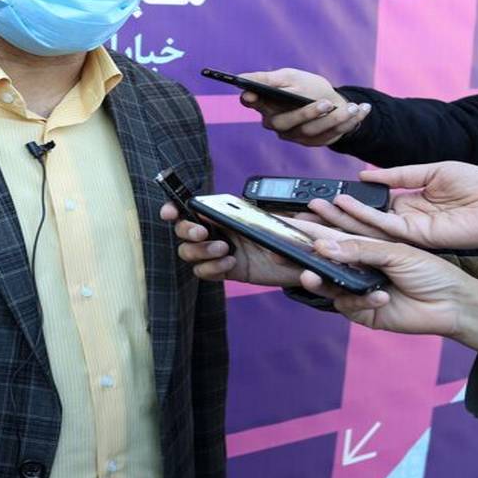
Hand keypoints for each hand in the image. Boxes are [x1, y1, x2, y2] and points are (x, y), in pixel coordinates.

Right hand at [160, 203, 358, 286]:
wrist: (306, 262)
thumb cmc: (297, 237)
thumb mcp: (286, 225)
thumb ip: (268, 224)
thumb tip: (248, 228)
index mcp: (229, 212)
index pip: (195, 206)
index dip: (176, 207)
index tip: (171, 212)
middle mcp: (220, 229)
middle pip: (184, 229)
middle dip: (188, 230)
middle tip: (204, 232)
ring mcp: (221, 251)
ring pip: (189, 252)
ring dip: (201, 251)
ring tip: (225, 250)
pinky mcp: (226, 271)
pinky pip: (204, 271)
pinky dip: (211, 268)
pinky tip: (229, 264)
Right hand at [238, 68, 370, 146]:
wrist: (332, 101)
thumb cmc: (308, 87)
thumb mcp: (290, 76)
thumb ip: (269, 79)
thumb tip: (243, 79)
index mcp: (267, 104)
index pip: (252, 102)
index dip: (250, 99)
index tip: (251, 94)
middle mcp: (278, 123)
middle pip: (285, 123)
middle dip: (307, 113)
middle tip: (326, 103)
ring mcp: (295, 135)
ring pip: (312, 131)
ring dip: (335, 118)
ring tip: (353, 107)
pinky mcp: (313, 142)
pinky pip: (331, 135)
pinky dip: (349, 123)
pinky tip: (362, 111)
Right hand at [300, 236, 477, 358]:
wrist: (453, 302)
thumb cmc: (431, 271)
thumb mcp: (396, 252)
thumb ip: (360, 248)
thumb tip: (323, 245)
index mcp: (368, 245)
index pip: (336, 233)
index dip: (315, 227)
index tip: (293, 221)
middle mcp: (360, 266)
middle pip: (325, 260)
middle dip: (304, 256)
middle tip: (284, 253)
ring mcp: (360, 290)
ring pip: (329, 285)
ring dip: (319, 280)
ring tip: (311, 275)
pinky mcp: (365, 312)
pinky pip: (349, 306)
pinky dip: (360, 300)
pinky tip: (380, 296)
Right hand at [305, 161, 477, 248]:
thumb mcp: (435, 171)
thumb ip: (399, 175)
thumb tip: (367, 174)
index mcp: (409, 207)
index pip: (368, 208)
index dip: (344, 205)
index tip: (318, 200)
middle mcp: (405, 224)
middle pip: (360, 223)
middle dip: (330, 218)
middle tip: (300, 213)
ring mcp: (411, 234)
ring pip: (366, 230)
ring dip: (338, 221)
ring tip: (310, 213)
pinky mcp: (420, 239)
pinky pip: (384, 229)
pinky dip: (362, 220)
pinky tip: (342, 209)